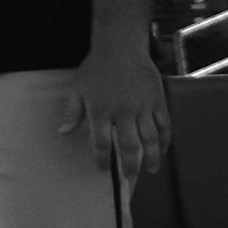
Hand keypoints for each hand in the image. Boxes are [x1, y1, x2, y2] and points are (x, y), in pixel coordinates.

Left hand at [56, 44, 168, 175]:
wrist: (120, 47)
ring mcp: (143, 107)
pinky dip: (165, 139)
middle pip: (128, 146)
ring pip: (150, 138)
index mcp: (100, 111)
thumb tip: (63, 133)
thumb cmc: (96, 69)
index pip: (101, 143)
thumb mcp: (77, 89)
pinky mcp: (157, 100)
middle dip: (129, 165)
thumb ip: (72, 113)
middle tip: (130, 179)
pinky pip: (164, 124)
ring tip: (150, 170)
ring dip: (151, 157)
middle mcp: (123, 112)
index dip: (102, 159)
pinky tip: (162, 150)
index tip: (103, 170)